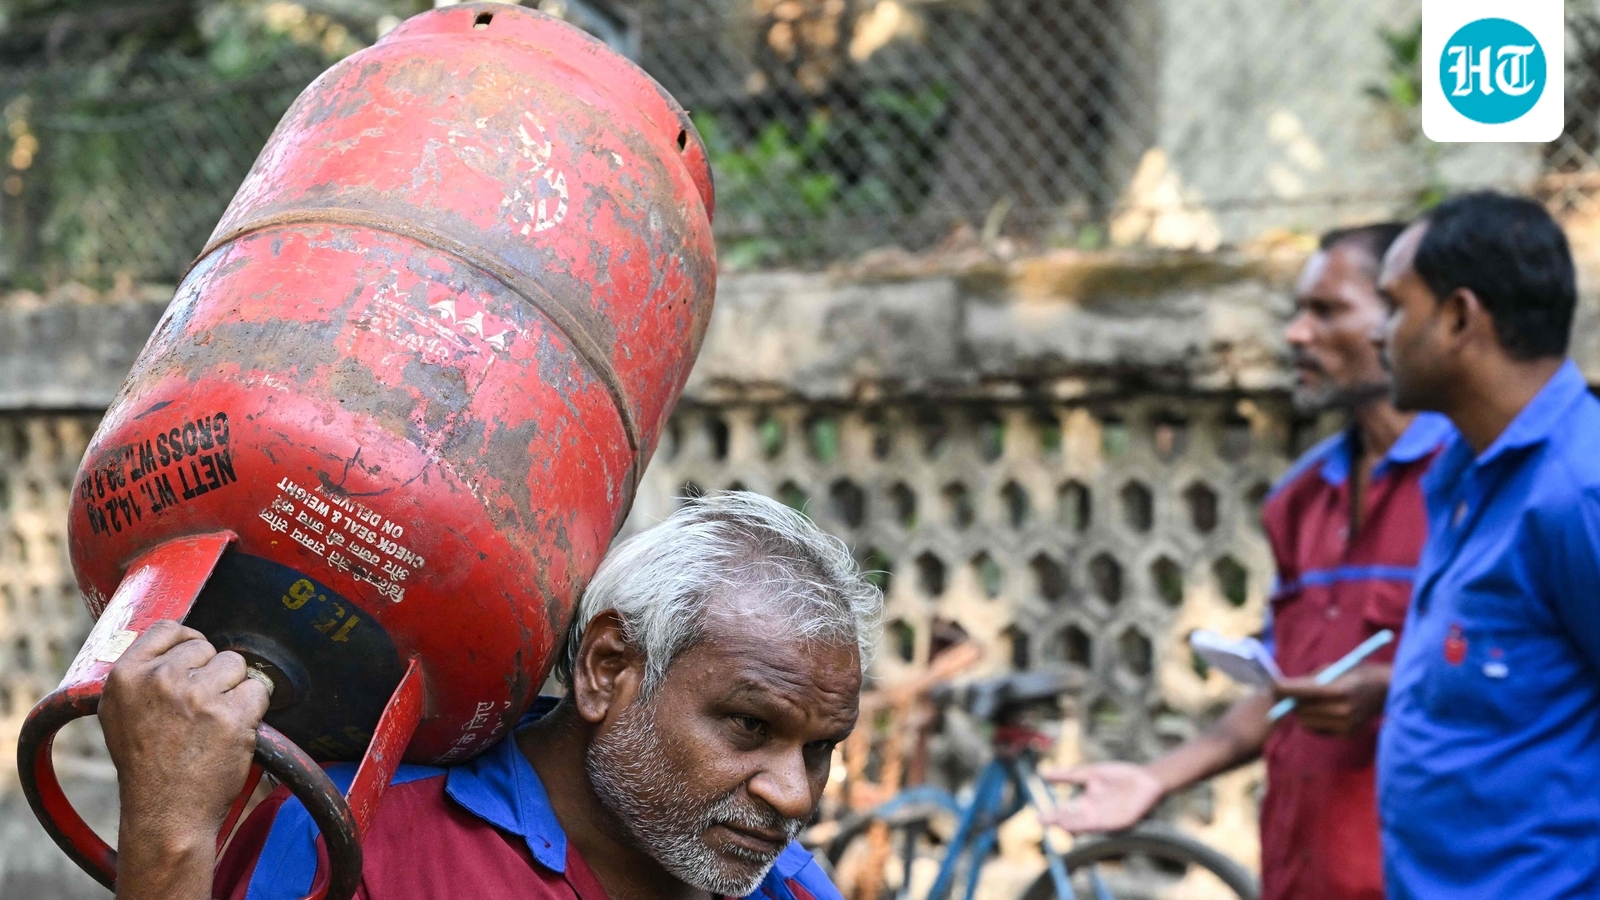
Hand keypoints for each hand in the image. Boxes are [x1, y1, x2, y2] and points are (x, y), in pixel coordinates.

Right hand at [101, 621, 270, 870]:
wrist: (166, 814)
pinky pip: (258, 689)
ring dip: (233, 689)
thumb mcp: (118, 714)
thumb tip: (170, 643)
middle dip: (210, 673)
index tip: (194, 661)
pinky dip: (252, 709)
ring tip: (213, 721)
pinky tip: (231, 731)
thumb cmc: (145, 767)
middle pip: (207, 646)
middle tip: (198, 709)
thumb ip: (139, 676)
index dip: (187, 642)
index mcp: (126, 675)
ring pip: (236, 664)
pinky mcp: (232, 715)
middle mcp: (161, 680)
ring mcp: (198, 696)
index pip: (169, 628)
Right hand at [1038, 761, 1163, 832]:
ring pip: (1086, 825)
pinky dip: (1094, 825)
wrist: (1145, 779)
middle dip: (1059, 822)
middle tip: (1043, 822)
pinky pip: (1104, 825)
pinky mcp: (1119, 822)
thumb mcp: (1089, 773)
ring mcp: (1106, 820)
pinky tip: (1087, 823)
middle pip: (1073, 821)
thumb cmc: (1118, 776)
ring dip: (1073, 825)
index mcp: (1085, 804)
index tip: (1038, 817)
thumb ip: (1067, 775)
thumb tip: (1043, 775)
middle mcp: (1093, 815)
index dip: (1052, 816)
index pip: (1065, 813)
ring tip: (1059, 823)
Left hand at [1272, 664, 1390, 735]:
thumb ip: (1309, 679)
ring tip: (1303, 701)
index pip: (1300, 691)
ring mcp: (1345, 724)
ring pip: (1306, 721)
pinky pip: (1317, 729)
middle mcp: (1342, 709)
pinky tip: (1317, 710)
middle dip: (1289, 700)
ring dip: (1299, 711)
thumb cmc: (1357, 673)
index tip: (1273, 685)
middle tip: (1284, 692)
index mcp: (1338, 689)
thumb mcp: (1334, 668)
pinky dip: (1312, 720)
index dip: (1282, 688)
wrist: (1388, 690)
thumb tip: (1283, 687)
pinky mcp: (1346, 733)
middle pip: (1300, 708)